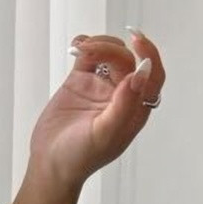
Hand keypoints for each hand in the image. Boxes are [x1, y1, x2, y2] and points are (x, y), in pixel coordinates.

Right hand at [27, 30, 166, 191]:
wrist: (50, 163)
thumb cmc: (80, 157)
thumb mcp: (105, 134)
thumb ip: (125, 104)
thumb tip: (141, 74)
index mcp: (134, 111)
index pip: (152, 76)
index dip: (149, 55)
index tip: (136, 40)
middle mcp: (120, 97)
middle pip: (126, 60)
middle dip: (110, 48)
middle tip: (89, 51)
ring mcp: (100, 88)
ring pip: (108, 53)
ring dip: (98, 43)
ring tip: (80, 49)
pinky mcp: (79, 82)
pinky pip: (87, 56)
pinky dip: (84, 45)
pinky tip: (76, 47)